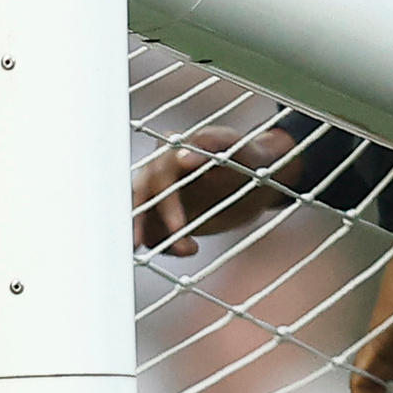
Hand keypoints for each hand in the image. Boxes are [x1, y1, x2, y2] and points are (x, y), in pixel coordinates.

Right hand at [133, 126, 294, 254]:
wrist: (256, 181)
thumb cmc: (246, 156)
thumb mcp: (234, 147)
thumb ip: (211, 143)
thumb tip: (183, 159)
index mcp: (171, 151)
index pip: (158, 176)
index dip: (164, 200)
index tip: (177, 226)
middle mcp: (159, 173)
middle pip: (138, 198)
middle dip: (136, 221)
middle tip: (137, 244)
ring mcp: (160, 197)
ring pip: (142, 219)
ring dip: (155, 237)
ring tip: (189, 249)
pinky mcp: (164, 218)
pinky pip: (155, 235)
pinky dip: (167, 246)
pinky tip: (192, 248)